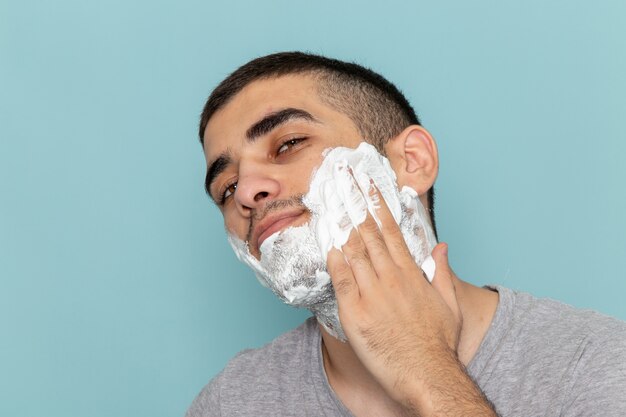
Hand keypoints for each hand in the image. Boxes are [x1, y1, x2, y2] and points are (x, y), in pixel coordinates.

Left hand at [327, 180, 463, 411]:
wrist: (428, 375)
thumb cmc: (439, 343)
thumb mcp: (449, 303)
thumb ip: (443, 271)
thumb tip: (441, 247)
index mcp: (411, 272)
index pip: (390, 230)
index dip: (376, 205)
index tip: (366, 185)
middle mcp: (391, 277)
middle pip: (368, 233)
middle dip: (354, 203)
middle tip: (343, 180)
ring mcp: (372, 293)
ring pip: (353, 252)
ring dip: (341, 226)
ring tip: (330, 203)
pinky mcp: (354, 312)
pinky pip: (340, 280)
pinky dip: (334, 261)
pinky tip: (327, 245)